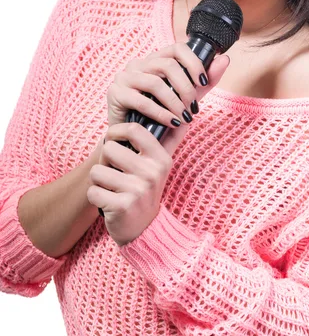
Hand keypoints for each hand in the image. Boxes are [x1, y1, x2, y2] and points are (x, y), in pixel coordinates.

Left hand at [86, 121, 173, 245]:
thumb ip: (162, 141)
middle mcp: (153, 172)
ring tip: (112, 188)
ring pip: (97, 171)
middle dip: (105, 161)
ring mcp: (138, 189)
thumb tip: (180, 116)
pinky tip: (109, 202)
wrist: (143, 229)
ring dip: (99, 181)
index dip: (116, 131)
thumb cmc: (144, 189)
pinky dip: (95, 197)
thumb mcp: (158, 165)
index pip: (135, 130)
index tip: (113, 140)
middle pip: (110, 149)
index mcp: (161, 158)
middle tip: (115, 173)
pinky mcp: (122, 206)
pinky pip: (93, 191)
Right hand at [106, 42, 223, 128]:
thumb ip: (204, 81)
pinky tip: (172, 123)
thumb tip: (224, 59)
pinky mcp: (114, 94)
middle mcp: (138, 64)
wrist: (135, 142)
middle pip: (168, 65)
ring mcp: (124, 77)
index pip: (177, 48)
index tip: (203, 81)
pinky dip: (162, 113)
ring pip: (156, 83)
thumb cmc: (162, 117)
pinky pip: (142, 101)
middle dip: (186, 88)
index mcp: (155, 60)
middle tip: (194, 108)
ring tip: (185, 118)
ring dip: (175, 103)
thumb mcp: (187, 98)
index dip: (193, 62)